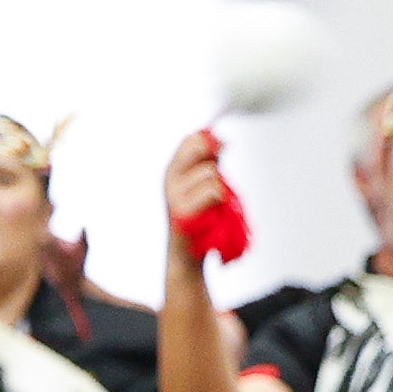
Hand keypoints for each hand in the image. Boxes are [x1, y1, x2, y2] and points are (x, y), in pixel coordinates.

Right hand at [163, 128, 231, 268]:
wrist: (187, 253)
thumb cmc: (199, 218)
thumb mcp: (201, 184)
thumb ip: (209, 161)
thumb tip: (222, 140)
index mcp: (173, 170)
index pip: (191, 138)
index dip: (210, 141)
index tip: (219, 154)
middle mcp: (170, 179)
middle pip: (199, 146)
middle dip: (214, 159)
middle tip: (218, 178)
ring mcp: (174, 195)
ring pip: (211, 173)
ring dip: (220, 187)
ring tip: (213, 204)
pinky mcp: (184, 211)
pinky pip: (213, 192)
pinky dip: (220, 200)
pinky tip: (214, 211)